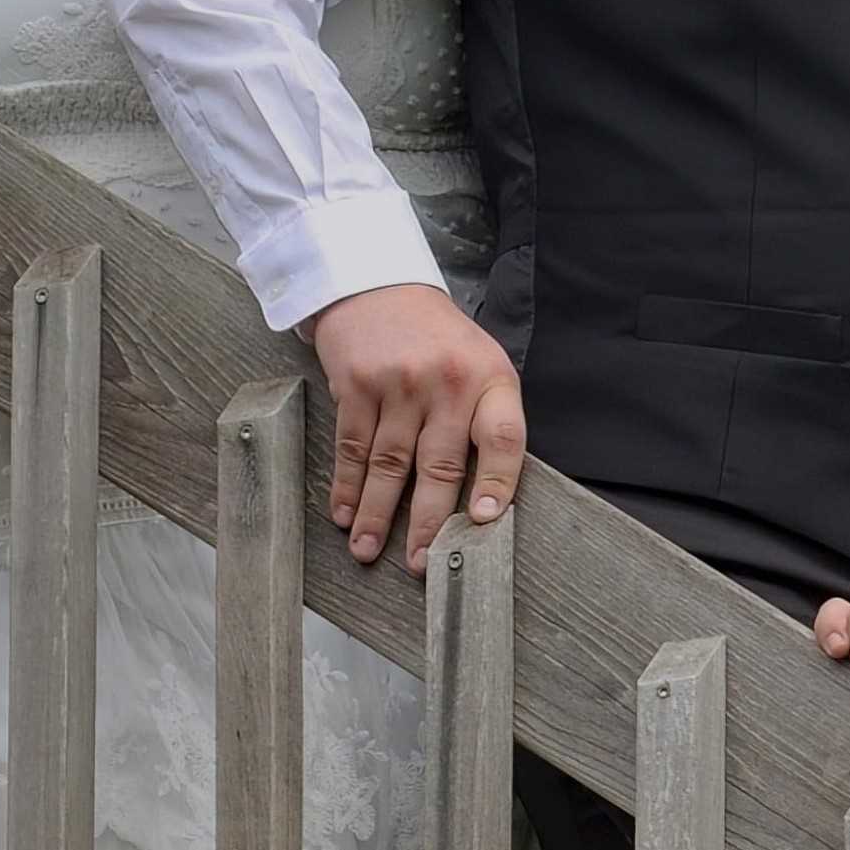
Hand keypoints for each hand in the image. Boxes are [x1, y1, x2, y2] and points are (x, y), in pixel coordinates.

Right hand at [302, 280, 522, 565]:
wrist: (377, 284)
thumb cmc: (438, 339)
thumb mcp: (481, 366)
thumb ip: (486, 421)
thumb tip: (486, 500)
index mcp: (491, 380)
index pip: (504, 440)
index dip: (498, 484)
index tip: (485, 522)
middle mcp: (447, 382)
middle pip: (441, 465)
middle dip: (430, 522)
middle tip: (422, 564)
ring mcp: (399, 383)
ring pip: (390, 464)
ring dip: (378, 514)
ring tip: (370, 552)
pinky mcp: (355, 384)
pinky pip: (353, 446)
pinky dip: (347, 485)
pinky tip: (345, 514)